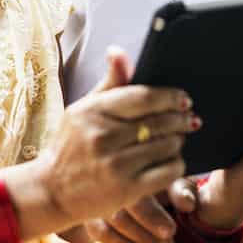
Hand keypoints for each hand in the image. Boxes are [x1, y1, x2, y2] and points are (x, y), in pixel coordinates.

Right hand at [33, 47, 198, 228]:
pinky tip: (172, 161)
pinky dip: (176, 164)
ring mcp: (115, 165)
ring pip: (166, 146)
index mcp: (93, 111)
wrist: (52, 191)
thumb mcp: (83, 110)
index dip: (169, 97)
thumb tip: (118, 51)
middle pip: (159, 122)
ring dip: (178, 141)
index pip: (142, 97)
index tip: (183, 99)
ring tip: (178, 139)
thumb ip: (108, 83)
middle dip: (180, 119)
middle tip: (189, 119)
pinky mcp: (126, 190)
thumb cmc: (71, 146)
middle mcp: (103, 136)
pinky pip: (167, 172)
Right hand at [84, 179, 198, 242]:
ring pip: (112, 220)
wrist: (138, 187)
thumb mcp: (172, 181)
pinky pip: (100, 232)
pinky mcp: (89, 212)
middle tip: (168, 242)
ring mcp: (97, 194)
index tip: (170, 231)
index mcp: (132, 163)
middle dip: (147, 228)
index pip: (137, 188)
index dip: (153, 214)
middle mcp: (110, 177)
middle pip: (122, 207)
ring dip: (138, 238)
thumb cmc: (157, 182)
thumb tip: (188, 204)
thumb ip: (181, 190)